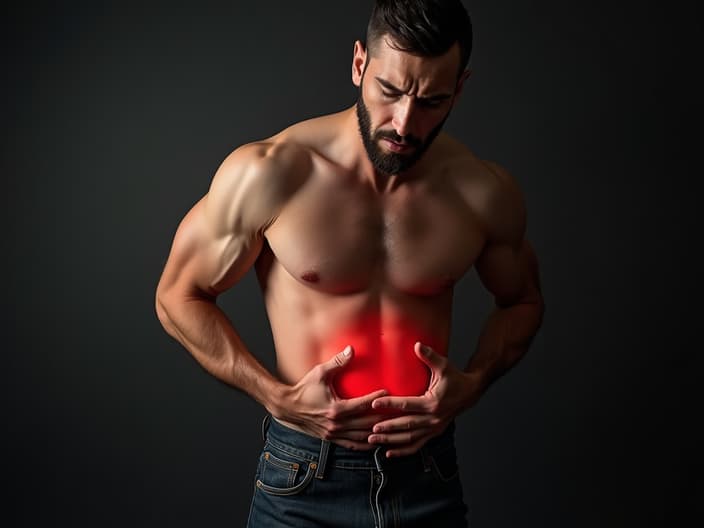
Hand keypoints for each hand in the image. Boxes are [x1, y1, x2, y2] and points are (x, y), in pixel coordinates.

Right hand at [273, 346, 386, 450]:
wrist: (287, 407)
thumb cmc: (304, 389)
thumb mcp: (319, 373)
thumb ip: (336, 362)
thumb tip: (351, 349)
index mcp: (335, 409)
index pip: (362, 405)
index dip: (377, 399)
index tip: (389, 392)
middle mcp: (336, 425)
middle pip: (367, 424)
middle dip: (383, 419)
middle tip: (397, 412)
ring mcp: (334, 434)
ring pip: (362, 437)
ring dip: (377, 434)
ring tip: (392, 428)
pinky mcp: (332, 439)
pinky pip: (353, 445)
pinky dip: (366, 444)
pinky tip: (376, 441)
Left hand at [368, 342, 479, 457]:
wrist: (470, 392)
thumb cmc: (455, 378)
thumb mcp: (444, 366)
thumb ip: (429, 356)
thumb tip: (417, 345)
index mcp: (433, 403)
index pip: (407, 404)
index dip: (390, 404)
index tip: (374, 403)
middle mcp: (433, 419)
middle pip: (407, 425)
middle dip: (388, 427)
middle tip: (370, 427)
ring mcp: (434, 429)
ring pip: (410, 438)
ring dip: (391, 441)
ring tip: (373, 440)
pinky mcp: (434, 433)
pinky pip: (417, 445)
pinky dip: (403, 451)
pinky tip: (388, 452)